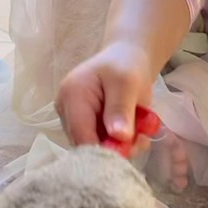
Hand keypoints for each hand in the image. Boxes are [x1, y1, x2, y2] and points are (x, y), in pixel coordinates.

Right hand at [55, 42, 156, 156]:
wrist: (125, 58)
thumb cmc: (126, 65)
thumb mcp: (127, 83)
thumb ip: (121, 109)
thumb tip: (119, 137)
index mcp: (72, 96)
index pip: (81, 135)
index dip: (103, 149)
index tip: (129, 149)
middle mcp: (65, 110)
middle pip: (86, 144)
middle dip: (115, 147)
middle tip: (141, 138)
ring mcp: (72, 119)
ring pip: (94, 147)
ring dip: (120, 146)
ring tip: (140, 130)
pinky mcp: (82, 126)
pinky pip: (99, 144)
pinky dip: (118, 142)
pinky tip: (133, 130)